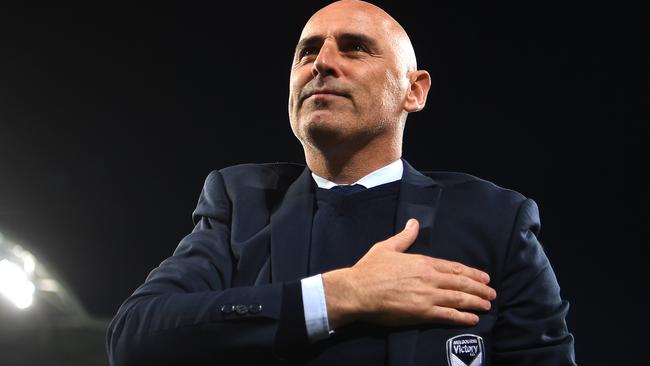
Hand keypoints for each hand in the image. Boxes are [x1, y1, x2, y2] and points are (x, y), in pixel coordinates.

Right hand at [322, 218, 496, 328]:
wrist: (357, 290)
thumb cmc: (369, 269)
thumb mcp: (387, 247)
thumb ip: (404, 237)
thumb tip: (414, 223)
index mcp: (422, 262)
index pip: (453, 267)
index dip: (471, 273)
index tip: (483, 277)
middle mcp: (429, 278)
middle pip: (461, 283)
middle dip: (479, 288)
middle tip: (492, 292)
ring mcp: (427, 296)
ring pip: (459, 298)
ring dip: (476, 302)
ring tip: (487, 305)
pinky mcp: (422, 313)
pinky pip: (448, 315)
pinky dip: (463, 317)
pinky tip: (473, 319)